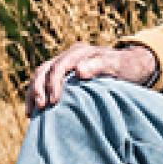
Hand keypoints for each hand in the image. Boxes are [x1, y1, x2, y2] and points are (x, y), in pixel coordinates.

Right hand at [25, 42, 157, 115]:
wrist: (131, 66)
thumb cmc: (125, 67)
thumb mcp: (116, 66)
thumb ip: (99, 66)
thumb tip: (78, 71)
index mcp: (80, 52)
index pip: (59, 66)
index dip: (53, 84)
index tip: (54, 102)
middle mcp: (69, 55)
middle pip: (45, 69)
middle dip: (38, 89)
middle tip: (40, 108)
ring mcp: (65, 63)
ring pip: (40, 74)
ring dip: (33, 92)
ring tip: (31, 112)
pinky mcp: (63, 73)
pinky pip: (44, 81)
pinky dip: (37, 93)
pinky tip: (34, 109)